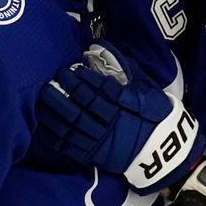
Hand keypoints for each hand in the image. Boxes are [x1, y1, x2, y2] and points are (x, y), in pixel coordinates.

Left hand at [36, 44, 204, 193]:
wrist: (164, 152)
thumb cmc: (156, 117)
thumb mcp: (148, 92)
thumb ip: (127, 73)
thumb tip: (102, 48)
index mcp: (123, 109)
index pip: (98, 93)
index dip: (82, 81)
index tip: (69, 69)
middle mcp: (109, 126)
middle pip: (80, 110)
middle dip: (63, 95)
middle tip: (50, 82)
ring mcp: (100, 143)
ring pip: (72, 128)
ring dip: (54, 114)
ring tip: (42, 100)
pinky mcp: (94, 156)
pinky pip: (70, 148)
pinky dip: (55, 137)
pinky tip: (43, 126)